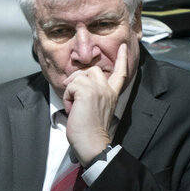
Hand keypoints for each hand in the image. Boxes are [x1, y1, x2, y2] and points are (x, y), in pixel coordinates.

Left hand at [62, 43, 127, 165]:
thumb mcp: (95, 109)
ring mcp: (98, 89)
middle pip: (93, 70)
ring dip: (72, 90)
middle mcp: (108, 90)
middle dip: (80, 78)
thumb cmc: (90, 132)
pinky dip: (67, 97)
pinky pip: (71, 85)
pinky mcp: (87, 91)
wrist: (92, 143)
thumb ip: (92, 95)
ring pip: (80, 76)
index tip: (122, 47)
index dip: (121, 59)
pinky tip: (72, 109)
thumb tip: (76, 84)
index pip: (120, 73)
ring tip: (74, 106)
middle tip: (73, 95)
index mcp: (112, 95)